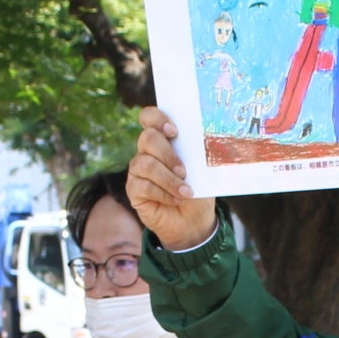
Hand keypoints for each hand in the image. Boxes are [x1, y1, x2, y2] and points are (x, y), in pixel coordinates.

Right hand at [126, 108, 218, 251]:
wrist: (193, 220)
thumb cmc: (198, 189)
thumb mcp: (202, 169)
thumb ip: (196, 153)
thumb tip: (205, 142)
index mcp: (163, 139)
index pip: (149, 117)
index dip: (157, 118)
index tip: (174, 131)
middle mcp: (147, 151)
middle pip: (147, 138)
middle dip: (167, 154)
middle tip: (184, 170)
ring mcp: (138, 170)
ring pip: (145, 164)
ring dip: (169, 179)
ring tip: (186, 191)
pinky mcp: (133, 190)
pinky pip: (143, 186)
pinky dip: (164, 194)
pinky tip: (176, 200)